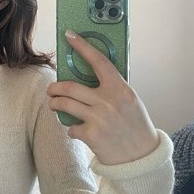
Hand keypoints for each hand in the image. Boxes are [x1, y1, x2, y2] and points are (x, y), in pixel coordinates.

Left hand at [47, 30, 158, 164]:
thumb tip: (87, 76)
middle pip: (70, 87)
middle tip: (51, 89)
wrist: (142, 158)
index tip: (70, 35)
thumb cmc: (135, 126)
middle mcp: (109, 101)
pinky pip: (71, 127)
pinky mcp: (91, 135)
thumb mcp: (130, 101)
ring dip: (55, 104)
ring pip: (65, 105)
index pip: (99, 61)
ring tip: (54, 104)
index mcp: (121, 89)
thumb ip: (112, 88)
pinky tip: (78, 131)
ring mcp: (99, 118)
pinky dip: (72, 129)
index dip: (83, 46)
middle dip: (55, 88)